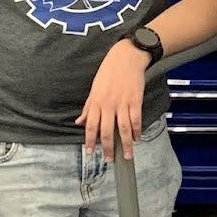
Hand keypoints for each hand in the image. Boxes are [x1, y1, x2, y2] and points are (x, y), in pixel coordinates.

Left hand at [77, 40, 149, 160]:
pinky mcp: (136, 100)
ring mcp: (123, 103)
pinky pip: (136, 119)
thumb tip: (79, 122)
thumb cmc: (109, 71)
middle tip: (110, 159)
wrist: (126, 57)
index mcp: (96, 102)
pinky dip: (137, 130)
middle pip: (106, 131)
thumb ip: (88, 107)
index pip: (91, 126)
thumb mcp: (94, 89)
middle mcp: (108, 104)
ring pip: (123, 128)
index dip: (90, 141)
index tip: (90, 152)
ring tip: (127, 154)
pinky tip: (136, 137)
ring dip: (125, 144)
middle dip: (108, 148)